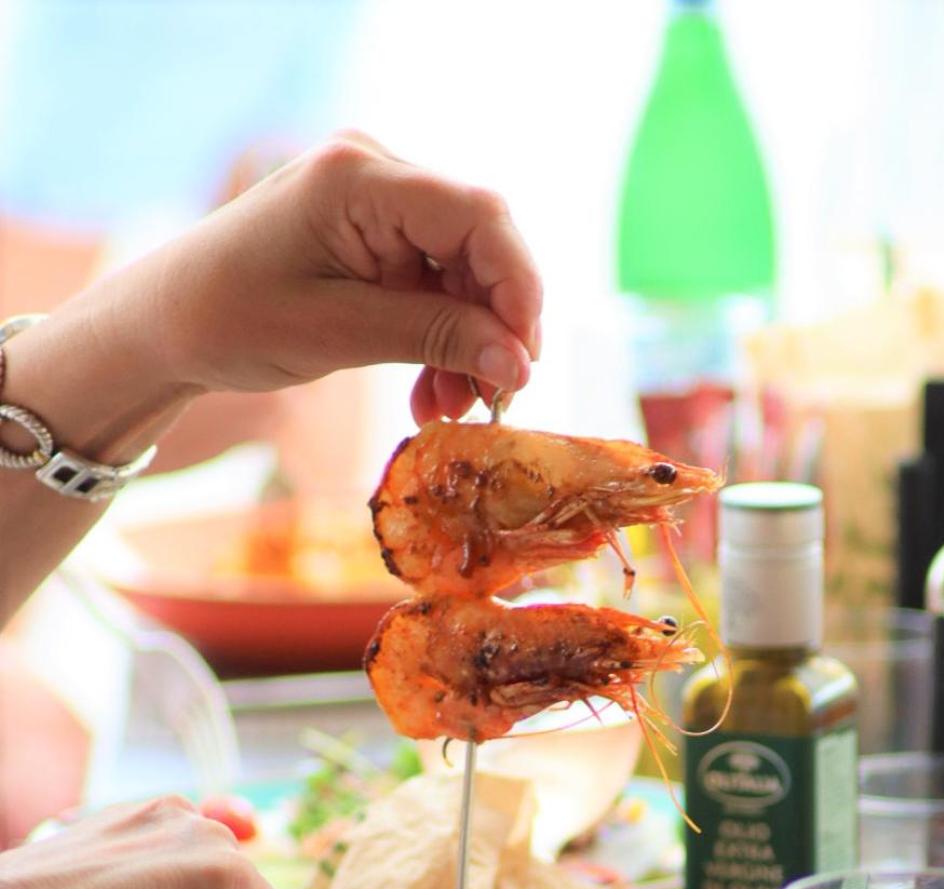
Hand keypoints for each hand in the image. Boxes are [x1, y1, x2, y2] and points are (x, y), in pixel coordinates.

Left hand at [134, 131, 542, 425]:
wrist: (169, 322)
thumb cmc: (229, 319)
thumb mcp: (336, 335)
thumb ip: (433, 338)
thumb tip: (517, 366)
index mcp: (359, 178)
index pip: (478, 217)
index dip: (518, 288)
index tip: (524, 364)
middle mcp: (378, 175)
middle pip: (480, 245)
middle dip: (492, 328)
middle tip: (491, 402)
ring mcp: (380, 205)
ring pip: (464, 275)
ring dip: (468, 346)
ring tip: (447, 410)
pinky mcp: (378, 238)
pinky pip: (435, 287)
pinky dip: (441, 341)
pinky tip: (430, 393)